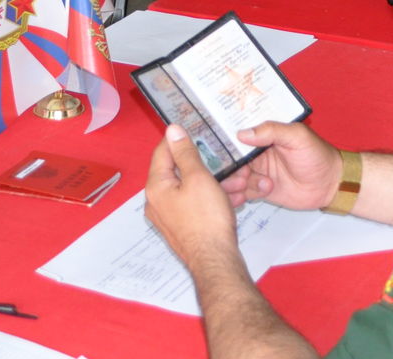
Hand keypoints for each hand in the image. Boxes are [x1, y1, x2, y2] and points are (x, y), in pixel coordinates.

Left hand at [145, 125, 240, 267]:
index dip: (179, 139)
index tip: (194, 131)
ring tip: (236, 180)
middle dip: (203, 164)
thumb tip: (173, 131)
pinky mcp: (182, 228)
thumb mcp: (199, 178)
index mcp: (156, 187)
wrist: (216, 261)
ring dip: (212, 182)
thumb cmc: (208, 220)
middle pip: (177, 171)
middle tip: (222, 158)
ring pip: (190, 189)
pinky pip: (195, 205)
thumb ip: (185, 153)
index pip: (162, 152)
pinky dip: (211, 198)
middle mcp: (157, 202)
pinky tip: (232, 197)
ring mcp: (169, 217)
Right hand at [219, 121, 342, 210]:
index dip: (224, 144)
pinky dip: (237, 196)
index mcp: (262, 136)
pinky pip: (241, 192)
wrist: (330, 184)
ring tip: (243, 186)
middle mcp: (255, 153)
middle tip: (237, 175)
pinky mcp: (259, 190)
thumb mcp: (297, 137)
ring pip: (234, 177)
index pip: (236, 137)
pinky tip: (240, 199)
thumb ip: (272, 131)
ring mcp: (256, 172)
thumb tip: (244, 133)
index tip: (217, 151)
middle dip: (228, 168)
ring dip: (233, 183)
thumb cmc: (318, 155)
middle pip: (230, 159)